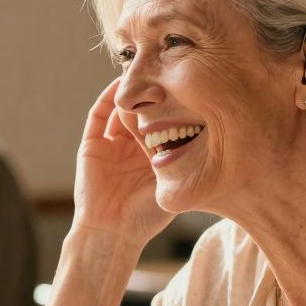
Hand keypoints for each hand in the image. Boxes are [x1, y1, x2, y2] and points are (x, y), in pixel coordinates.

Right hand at [72, 79, 173, 245]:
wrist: (112, 233)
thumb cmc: (145, 217)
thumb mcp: (171, 184)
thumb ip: (182, 162)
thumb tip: (214, 139)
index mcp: (150, 157)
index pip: (162, 123)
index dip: (172, 106)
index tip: (187, 88)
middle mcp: (130, 148)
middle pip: (141, 112)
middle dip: (151, 94)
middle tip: (166, 72)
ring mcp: (110, 145)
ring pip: (120, 109)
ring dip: (130, 92)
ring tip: (144, 73)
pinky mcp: (91, 145)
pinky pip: (98, 115)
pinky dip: (108, 98)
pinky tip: (120, 84)